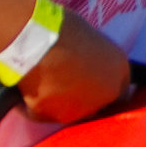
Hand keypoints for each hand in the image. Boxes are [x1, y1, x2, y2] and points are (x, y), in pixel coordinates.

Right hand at [11, 4, 141, 126]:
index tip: (88, 80)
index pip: (120, 87)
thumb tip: (83, 59)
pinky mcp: (55, 118)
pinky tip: (25, 90)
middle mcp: (107, 94)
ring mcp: (82, 109)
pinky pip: (42, 113)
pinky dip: (33, 105)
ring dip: (59, 103)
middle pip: (97, 103)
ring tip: (40, 85)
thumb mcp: (88, 38)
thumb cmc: (63, 28)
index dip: (102, 85)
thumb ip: (93, 56)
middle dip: (83, 97)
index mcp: (120, 69)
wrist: (38, 44)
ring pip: (70, 112)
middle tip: (62, 82)